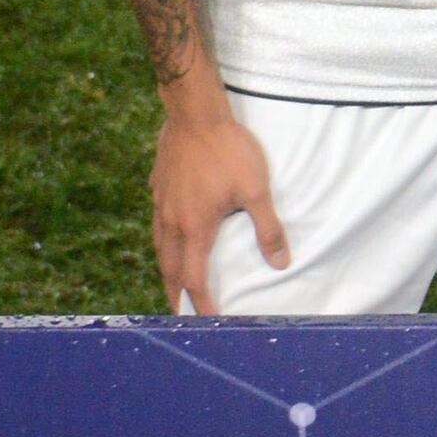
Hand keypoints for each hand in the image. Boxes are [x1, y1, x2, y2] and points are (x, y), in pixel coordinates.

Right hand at [150, 99, 286, 311]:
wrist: (194, 115)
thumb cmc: (229, 151)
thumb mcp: (257, 190)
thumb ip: (268, 229)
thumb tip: (280, 263)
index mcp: (195, 227)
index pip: (194, 277)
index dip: (200, 301)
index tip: (207, 321)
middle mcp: (171, 220)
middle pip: (169, 267)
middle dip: (175, 293)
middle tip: (179, 313)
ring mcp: (161, 203)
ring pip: (159, 246)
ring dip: (166, 269)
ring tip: (173, 283)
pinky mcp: (158, 187)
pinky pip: (156, 225)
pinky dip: (162, 243)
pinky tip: (169, 238)